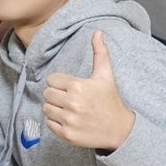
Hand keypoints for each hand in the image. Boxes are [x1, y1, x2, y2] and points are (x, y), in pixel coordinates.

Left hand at [43, 30, 134, 151]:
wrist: (120, 130)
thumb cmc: (110, 100)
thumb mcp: (105, 75)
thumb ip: (99, 52)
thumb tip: (97, 31)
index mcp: (78, 86)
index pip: (51, 80)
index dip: (60, 83)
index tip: (71, 87)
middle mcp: (72, 103)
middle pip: (47, 94)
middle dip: (56, 95)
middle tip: (69, 98)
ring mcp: (69, 120)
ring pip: (46, 109)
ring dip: (55, 108)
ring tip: (69, 109)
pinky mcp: (67, 134)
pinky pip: (48, 124)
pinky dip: (55, 122)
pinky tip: (69, 120)